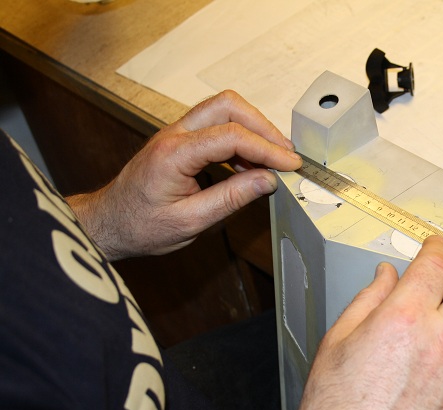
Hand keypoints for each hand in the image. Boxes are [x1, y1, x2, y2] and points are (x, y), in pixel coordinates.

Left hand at [68, 90, 301, 259]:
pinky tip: (251, 163)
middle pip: (228, 106)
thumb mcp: (190, 221)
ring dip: (253, 129)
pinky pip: (216, 125)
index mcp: (173, 154)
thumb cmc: (140, 226)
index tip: (289, 164)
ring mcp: (175, 133)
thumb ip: (230, 198)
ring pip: (223, 110)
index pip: (230, 136)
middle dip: (262, 126)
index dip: (266, 148)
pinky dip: (240, 138)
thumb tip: (267, 180)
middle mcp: (173, 134)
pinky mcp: (180, 140)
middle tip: (285, 153)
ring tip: (273, 160)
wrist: (109, 223)